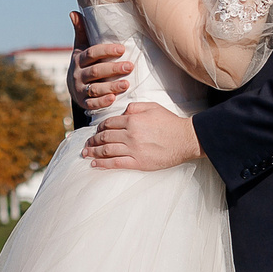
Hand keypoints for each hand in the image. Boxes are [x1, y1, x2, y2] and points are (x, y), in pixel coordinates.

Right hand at [71, 12, 133, 111]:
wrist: (74, 87)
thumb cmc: (83, 63)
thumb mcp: (81, 48)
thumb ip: (81, 31)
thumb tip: (74, 12)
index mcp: (79, 60)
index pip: (92, 54)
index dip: (106, 51)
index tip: (122, 49)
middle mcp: (78, 75)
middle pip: (96, 71)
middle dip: (113, 69)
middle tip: (130, 66)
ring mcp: (80, 89)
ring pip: (95, 88)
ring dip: (111, 86)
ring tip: (127, 84)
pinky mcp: (84, 103)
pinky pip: (92, 104)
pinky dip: (102, 102)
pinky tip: (114, 99)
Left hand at [85, 102, 202, 170]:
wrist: (186, 139)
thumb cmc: (170, 122)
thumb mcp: (152, 107)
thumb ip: (134, 108)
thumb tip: (121, 114)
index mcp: (132, 120)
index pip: (108, 123)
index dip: (99, 128)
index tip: (96, 132)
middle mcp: (130, 135)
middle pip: (104, 137)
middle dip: (93, 141)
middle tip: (86, 144)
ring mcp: (134, 150)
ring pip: (107, 151)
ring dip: (93, 152)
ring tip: (86, 154)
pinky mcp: (139, 163)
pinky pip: (116, 163)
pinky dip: (103, 164)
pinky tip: (94, 164)